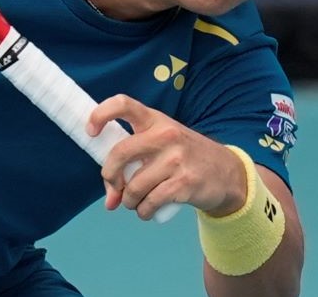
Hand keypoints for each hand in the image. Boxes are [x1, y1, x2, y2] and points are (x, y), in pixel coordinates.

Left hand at [87, 94, 248, 220]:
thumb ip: (133, 165)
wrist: (227, 173)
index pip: (123, 104)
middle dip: (109, 175)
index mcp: (156, 120)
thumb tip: (110, 201)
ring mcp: (176, 159)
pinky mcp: (184, 183)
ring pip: (133, 186)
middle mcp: (165, 135)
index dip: (100, 115)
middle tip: (115, 186)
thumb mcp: (162, 148)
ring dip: (129, 200)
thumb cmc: (185, 158)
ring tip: (135, 201)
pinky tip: (146, 210)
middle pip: (120, 153)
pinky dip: (143, 212)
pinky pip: (149, 202)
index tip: (90, 131)